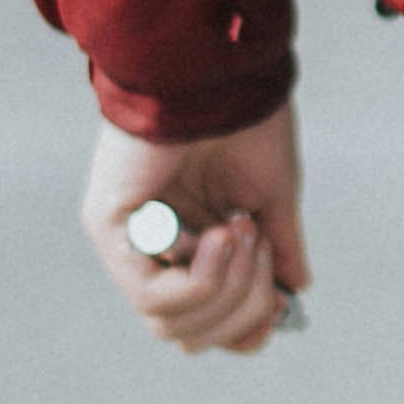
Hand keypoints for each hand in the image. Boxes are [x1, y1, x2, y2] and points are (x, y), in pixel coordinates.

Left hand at [83, 110, 309, 356]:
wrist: (219, 68)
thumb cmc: (243, 118)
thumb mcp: (270, 194)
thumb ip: (277, 247)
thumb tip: (294, 291)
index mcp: (187, 242)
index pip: (200, 321)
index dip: (242, 330)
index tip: (279, 308)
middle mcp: (150, 249)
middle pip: (187, 335)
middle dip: (242, 310)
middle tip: (263, 248)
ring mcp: (126, 241)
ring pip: (169, 324)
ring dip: (229, 288)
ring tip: (243, 230)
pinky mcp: (109, 227)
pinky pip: (154, 294)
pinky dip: (204, 277)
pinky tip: (224, 232)